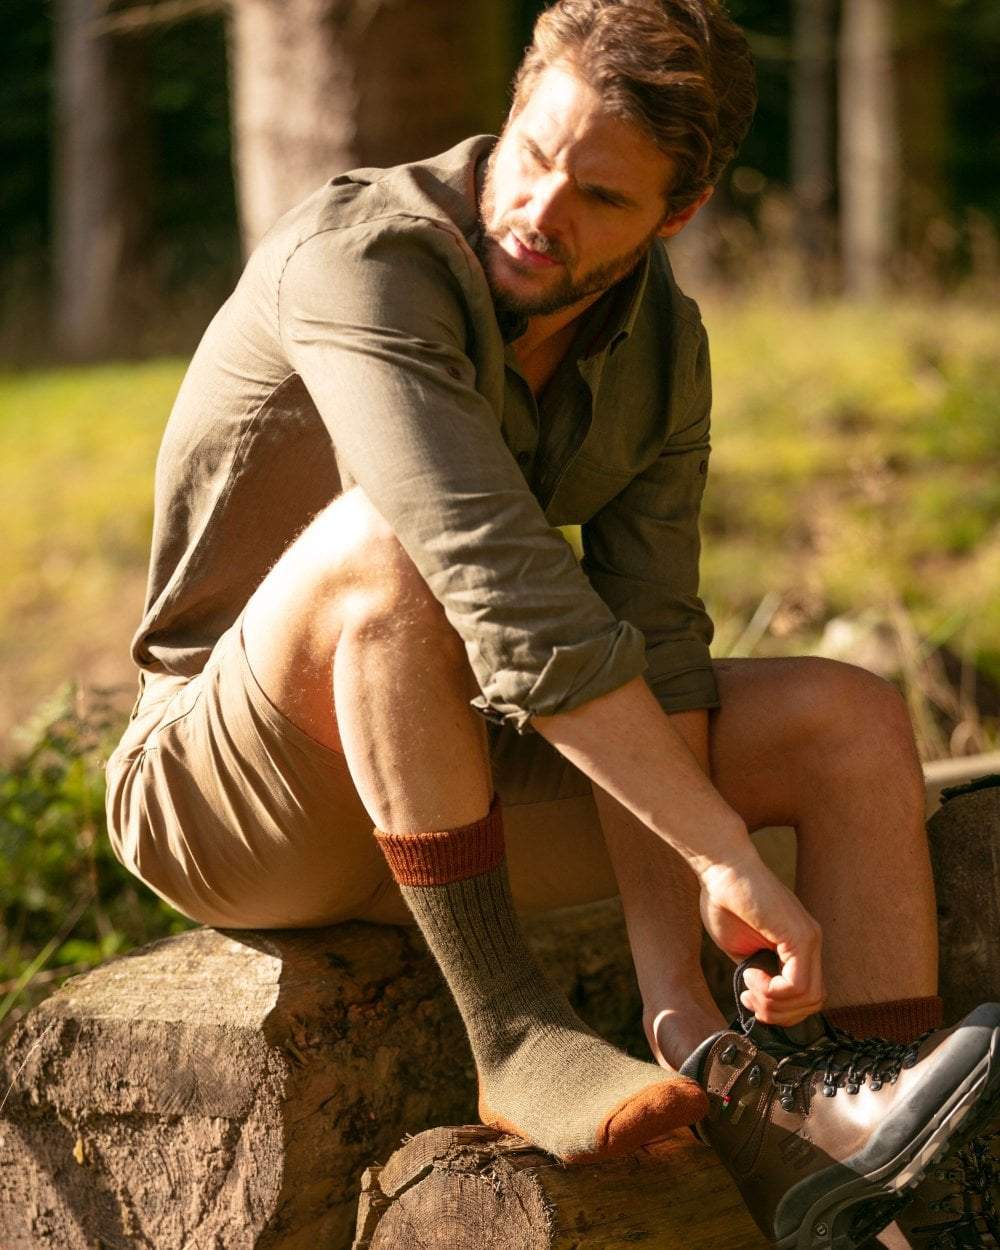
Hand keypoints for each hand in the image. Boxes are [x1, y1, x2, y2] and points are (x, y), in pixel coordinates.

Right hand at [699, 849, 824, 1026]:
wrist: (722, 869)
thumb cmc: (725, 901)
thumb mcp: (742, 949)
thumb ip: (758, 972)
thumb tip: (763, 1000)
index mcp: (799, 946)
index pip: (807, 996)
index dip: (779, 1010)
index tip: (748, 998)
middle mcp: (811, 943)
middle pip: (813, 1002)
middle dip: (778, 1014)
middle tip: (748, 999)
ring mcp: (810, 939)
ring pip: (809, 998)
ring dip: (772, 1003)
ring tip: (748, 984)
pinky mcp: (801, 936)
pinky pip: (798, 985)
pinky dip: (772, 991)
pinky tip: (751, 974)